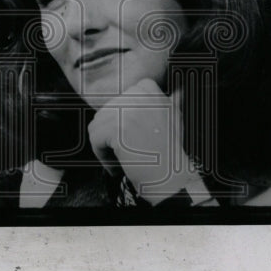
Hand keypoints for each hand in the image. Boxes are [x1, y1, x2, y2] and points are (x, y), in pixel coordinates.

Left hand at [87, 78, 195, 202]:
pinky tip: (116, 167)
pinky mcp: (116, 128)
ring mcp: (127, 111)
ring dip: (105, 144)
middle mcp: (138, 96)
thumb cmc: (170, 154)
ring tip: (119, 159)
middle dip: (112, 134)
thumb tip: (175, 93)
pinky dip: (101, 155)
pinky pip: (94, 137)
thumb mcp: (174, 120)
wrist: (170, 179)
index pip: (123, 96)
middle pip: (107, 110)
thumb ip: (167, 103)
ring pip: (97, 124)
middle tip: (125, 152)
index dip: (123, 117)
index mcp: (150, 91)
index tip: (132, 135)